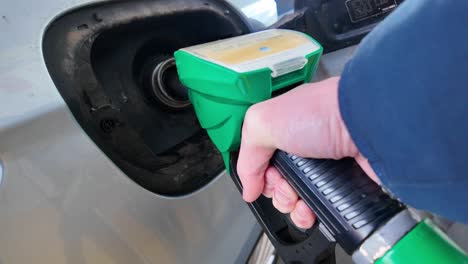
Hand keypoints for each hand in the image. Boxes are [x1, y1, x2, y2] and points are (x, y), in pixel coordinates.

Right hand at [237, 77, 378, 228]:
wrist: (368, 124)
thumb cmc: (324, 112)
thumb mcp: (264, 122)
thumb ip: (247, 155)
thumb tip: (248, 187)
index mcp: (283, 128)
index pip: (262, 161)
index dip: (260, 174)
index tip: (265, 177)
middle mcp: (304, 147)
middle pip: (279, 182)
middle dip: (277, 192)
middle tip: (285, 185)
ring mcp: (325, 167)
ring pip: (299, 199)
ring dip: (293, 207)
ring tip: (299, 201)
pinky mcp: (343, 183)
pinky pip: (322, 208)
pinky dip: (313, 215)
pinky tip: (311, 211)